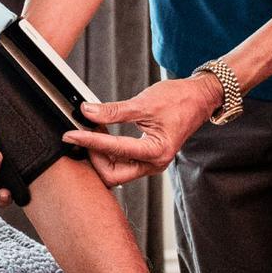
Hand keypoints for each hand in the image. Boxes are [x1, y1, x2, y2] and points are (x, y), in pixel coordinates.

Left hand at [67, 73, 224, 187]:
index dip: (89, 142)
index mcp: (156, 152)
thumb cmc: (179, 99)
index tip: (71, 135)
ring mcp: (150, 163)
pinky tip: (101, 134)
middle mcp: (154, 163)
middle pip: (112, 174)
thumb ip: (113, 111)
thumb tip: (87, 112)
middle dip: (94, 157)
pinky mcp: (147, 157)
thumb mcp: (143, 103)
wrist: (200, 97)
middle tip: (82, 135)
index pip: (114, 151)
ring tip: (91, 131)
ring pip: (116, 171)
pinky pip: (122, 162)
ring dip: (100, 154)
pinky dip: (108, 151)